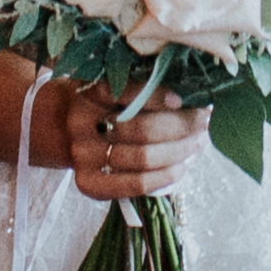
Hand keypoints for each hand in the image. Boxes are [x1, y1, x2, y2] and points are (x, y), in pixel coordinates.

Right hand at [32, 74, 202, 204]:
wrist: (67, 130)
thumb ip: (144, 86)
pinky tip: (183, 165)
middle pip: (141, 129)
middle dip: (181, 126)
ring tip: (199, 142)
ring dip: (180, 151)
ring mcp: (83, 156)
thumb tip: (192, 92)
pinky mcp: (89, 184)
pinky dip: (167, 175)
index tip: (182, 99)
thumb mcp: (116, 86)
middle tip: (203, 120)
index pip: (122, 92)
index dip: (155, 96)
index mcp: (87, 92)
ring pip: (143, 158)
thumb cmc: (106, 103)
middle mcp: (81, 124)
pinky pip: (137, 184)